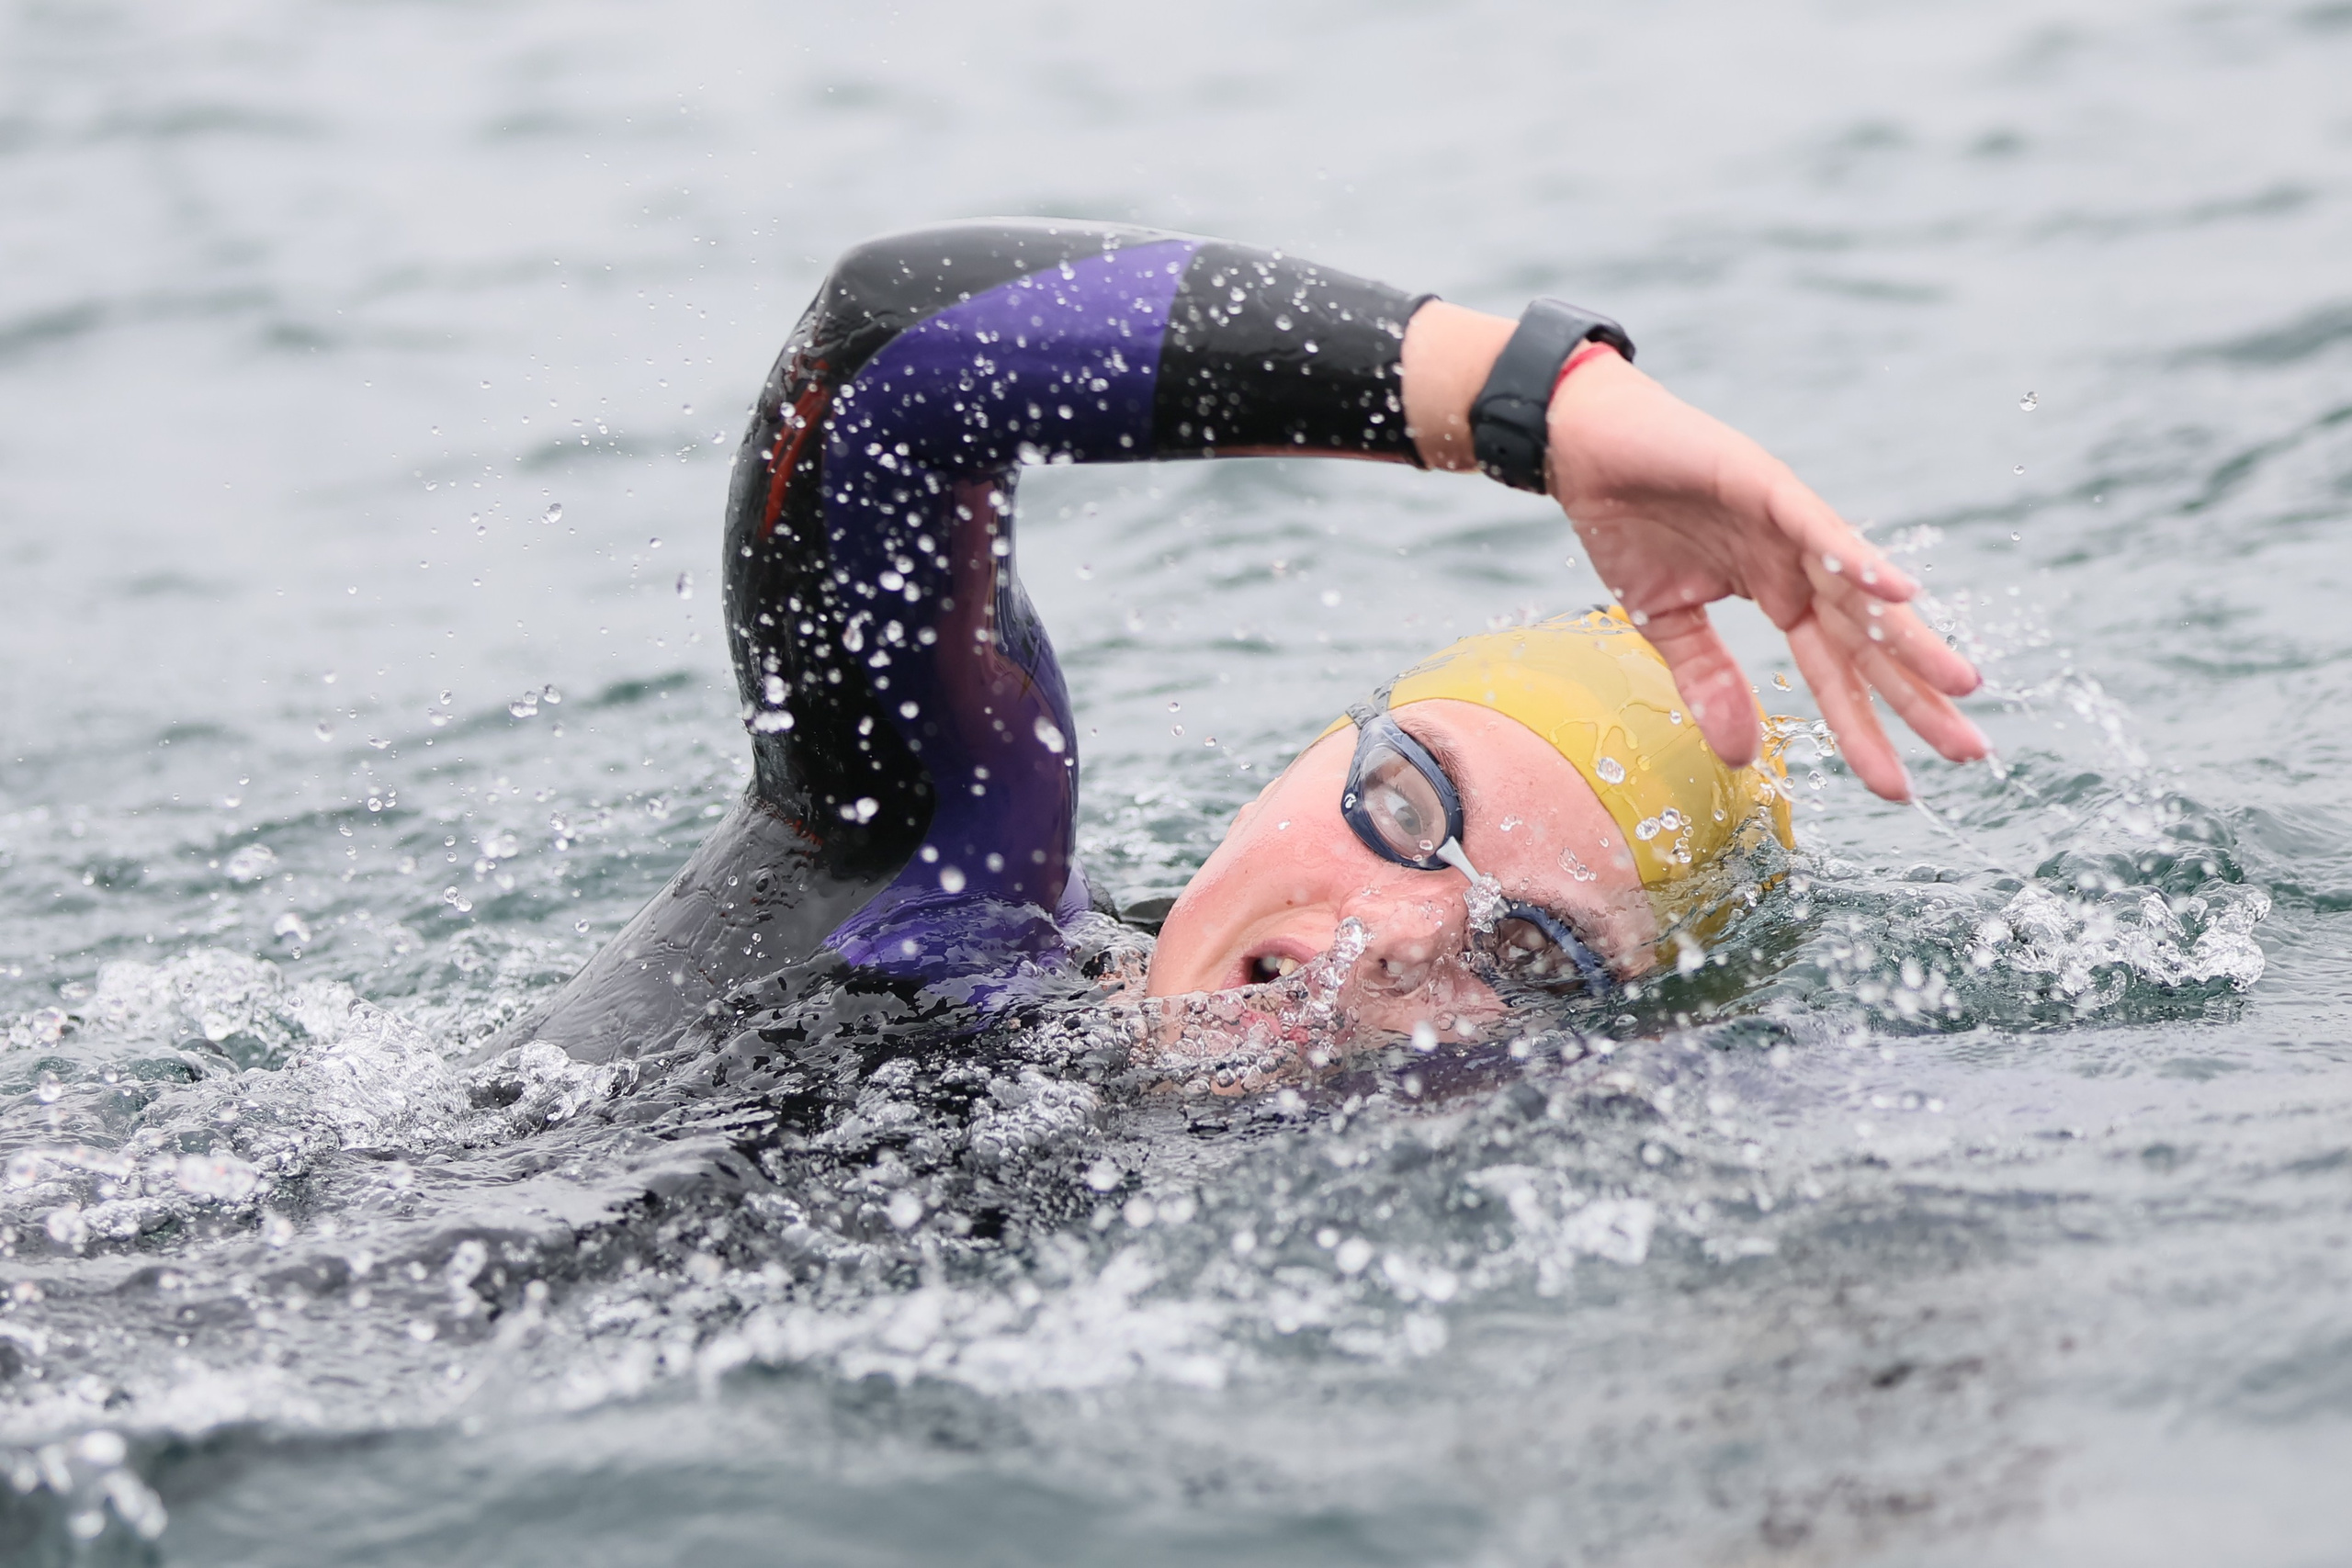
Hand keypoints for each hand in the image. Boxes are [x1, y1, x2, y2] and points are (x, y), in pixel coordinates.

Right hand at [1542, 348, 1984, 799]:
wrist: (1583, 444)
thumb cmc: (1625, 520)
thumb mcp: (1665, 621)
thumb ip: (1708, 680)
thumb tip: (1742, 758)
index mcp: (1778, 594)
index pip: (1834, 673)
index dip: (1866, 729)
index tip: (1898, 787)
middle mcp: (1799, 563)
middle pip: (1866, 642)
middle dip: (1917, 696)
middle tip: (1970, 751)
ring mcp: (1788, 523)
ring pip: (1860, 592)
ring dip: (1911, 638)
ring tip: (1960, 684)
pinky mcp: (1765, 485)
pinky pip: (1820, 530)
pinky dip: (1858, 561)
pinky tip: (1898, 593)